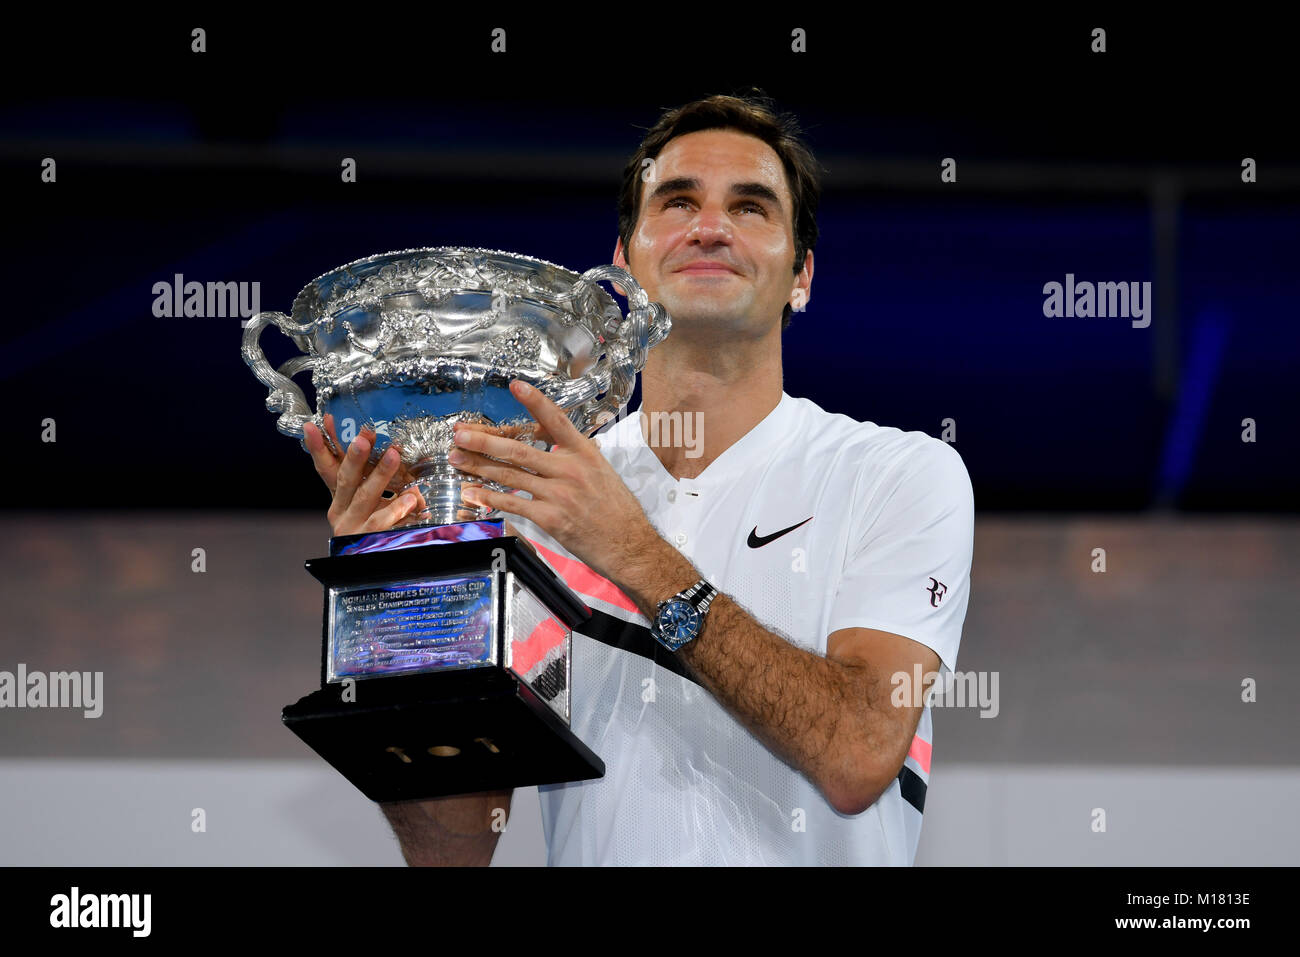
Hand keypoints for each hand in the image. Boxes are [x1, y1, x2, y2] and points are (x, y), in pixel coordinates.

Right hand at [303, 414, 426, 536]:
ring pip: (365, 497)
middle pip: (345, 479)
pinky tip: (409, 498)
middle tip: (364, 436)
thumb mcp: (374, 500)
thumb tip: (392, 448)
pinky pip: (382, 522)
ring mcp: (353, 527)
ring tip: (393, 455)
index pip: (326, 468)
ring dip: (379, 474)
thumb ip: (379, 479)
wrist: (374, 565)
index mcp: (339, 498)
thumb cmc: (378, 528)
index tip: (316, 423)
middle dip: (354, 456)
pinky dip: (396, 508)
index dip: (320, 447)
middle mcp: (341, 511)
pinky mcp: (368, 541)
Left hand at [447, 380, 659, 581]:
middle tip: (459, 433)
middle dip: (483, 440)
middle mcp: (569, 469)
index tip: (515, 386)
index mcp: (584, 453)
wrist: (629, 544)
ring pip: (509, 475)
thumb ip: (576, 456)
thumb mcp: (602, 471)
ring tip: (456, 457)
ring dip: (478, 466)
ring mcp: (558, 494)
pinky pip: (512, 503)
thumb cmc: (617, 510)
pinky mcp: (550, 518)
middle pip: (518, 450)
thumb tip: (554, 444)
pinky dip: (488, 496)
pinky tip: (472, 491)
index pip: (556, 420)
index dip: (535, 401)